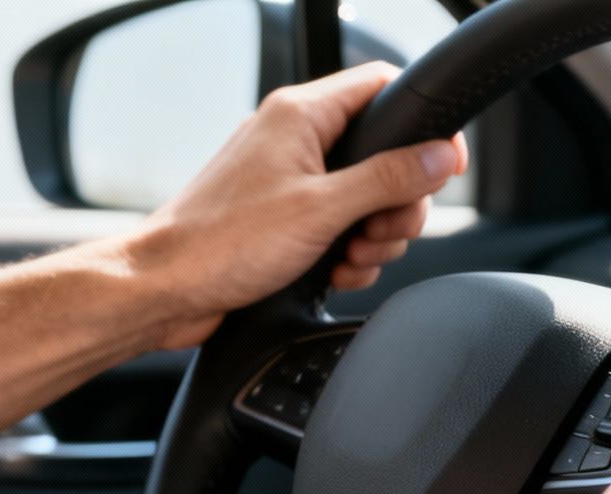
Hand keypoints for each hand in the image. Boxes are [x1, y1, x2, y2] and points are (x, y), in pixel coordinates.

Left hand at [125, 62, 467, 348]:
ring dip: (374, 237)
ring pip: (370, 199)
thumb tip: (441, 156)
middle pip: (387, 156)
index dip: (423, 123)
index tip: (443, 164)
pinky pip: (345, 228)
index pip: (383, 88)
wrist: (167, 290)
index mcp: (301, 116)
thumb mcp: (323, 209)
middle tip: (381, 230)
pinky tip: (333, 272)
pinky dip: (350, 255)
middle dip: (398, 203)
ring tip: (349, 257)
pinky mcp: (289, 219)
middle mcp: (297, 141)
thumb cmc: (221, 243)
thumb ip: (388, 179)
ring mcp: (293, 181)